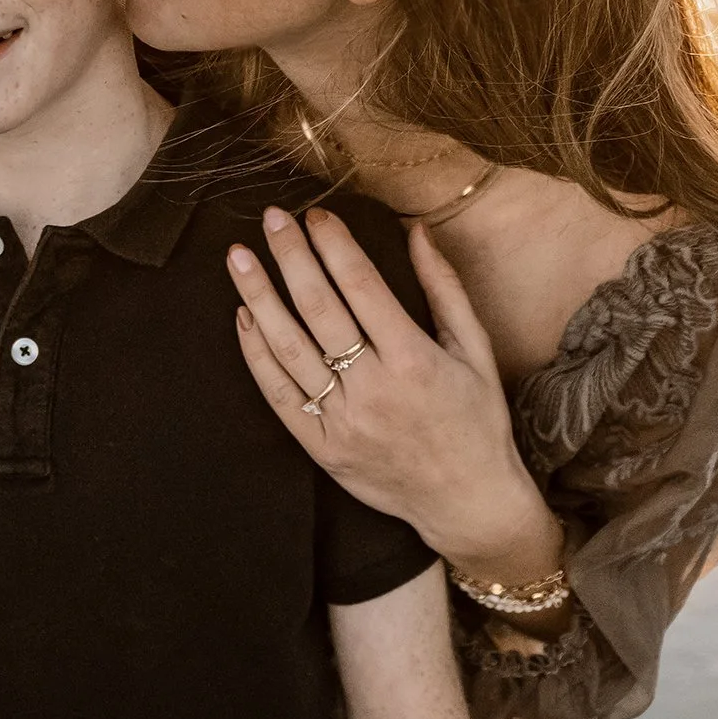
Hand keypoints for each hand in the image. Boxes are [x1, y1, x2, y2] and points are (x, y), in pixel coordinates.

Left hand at [229, 210, 552, 570]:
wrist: (467, 503)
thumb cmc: (478, 421)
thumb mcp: (475, 351)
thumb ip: (444, 289)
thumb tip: (415, 231)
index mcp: (415, 360)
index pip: (361, 286)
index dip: (334, 246)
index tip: (315, 215)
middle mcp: (373, 389)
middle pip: (318, 309)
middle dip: (290, 257)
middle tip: (270, 219)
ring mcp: (343, 422)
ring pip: (288, 349)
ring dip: (259, 298)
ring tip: (239, 259)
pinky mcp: (322, 449)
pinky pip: (280, 396)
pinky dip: (257, 356)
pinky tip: (243, 319)